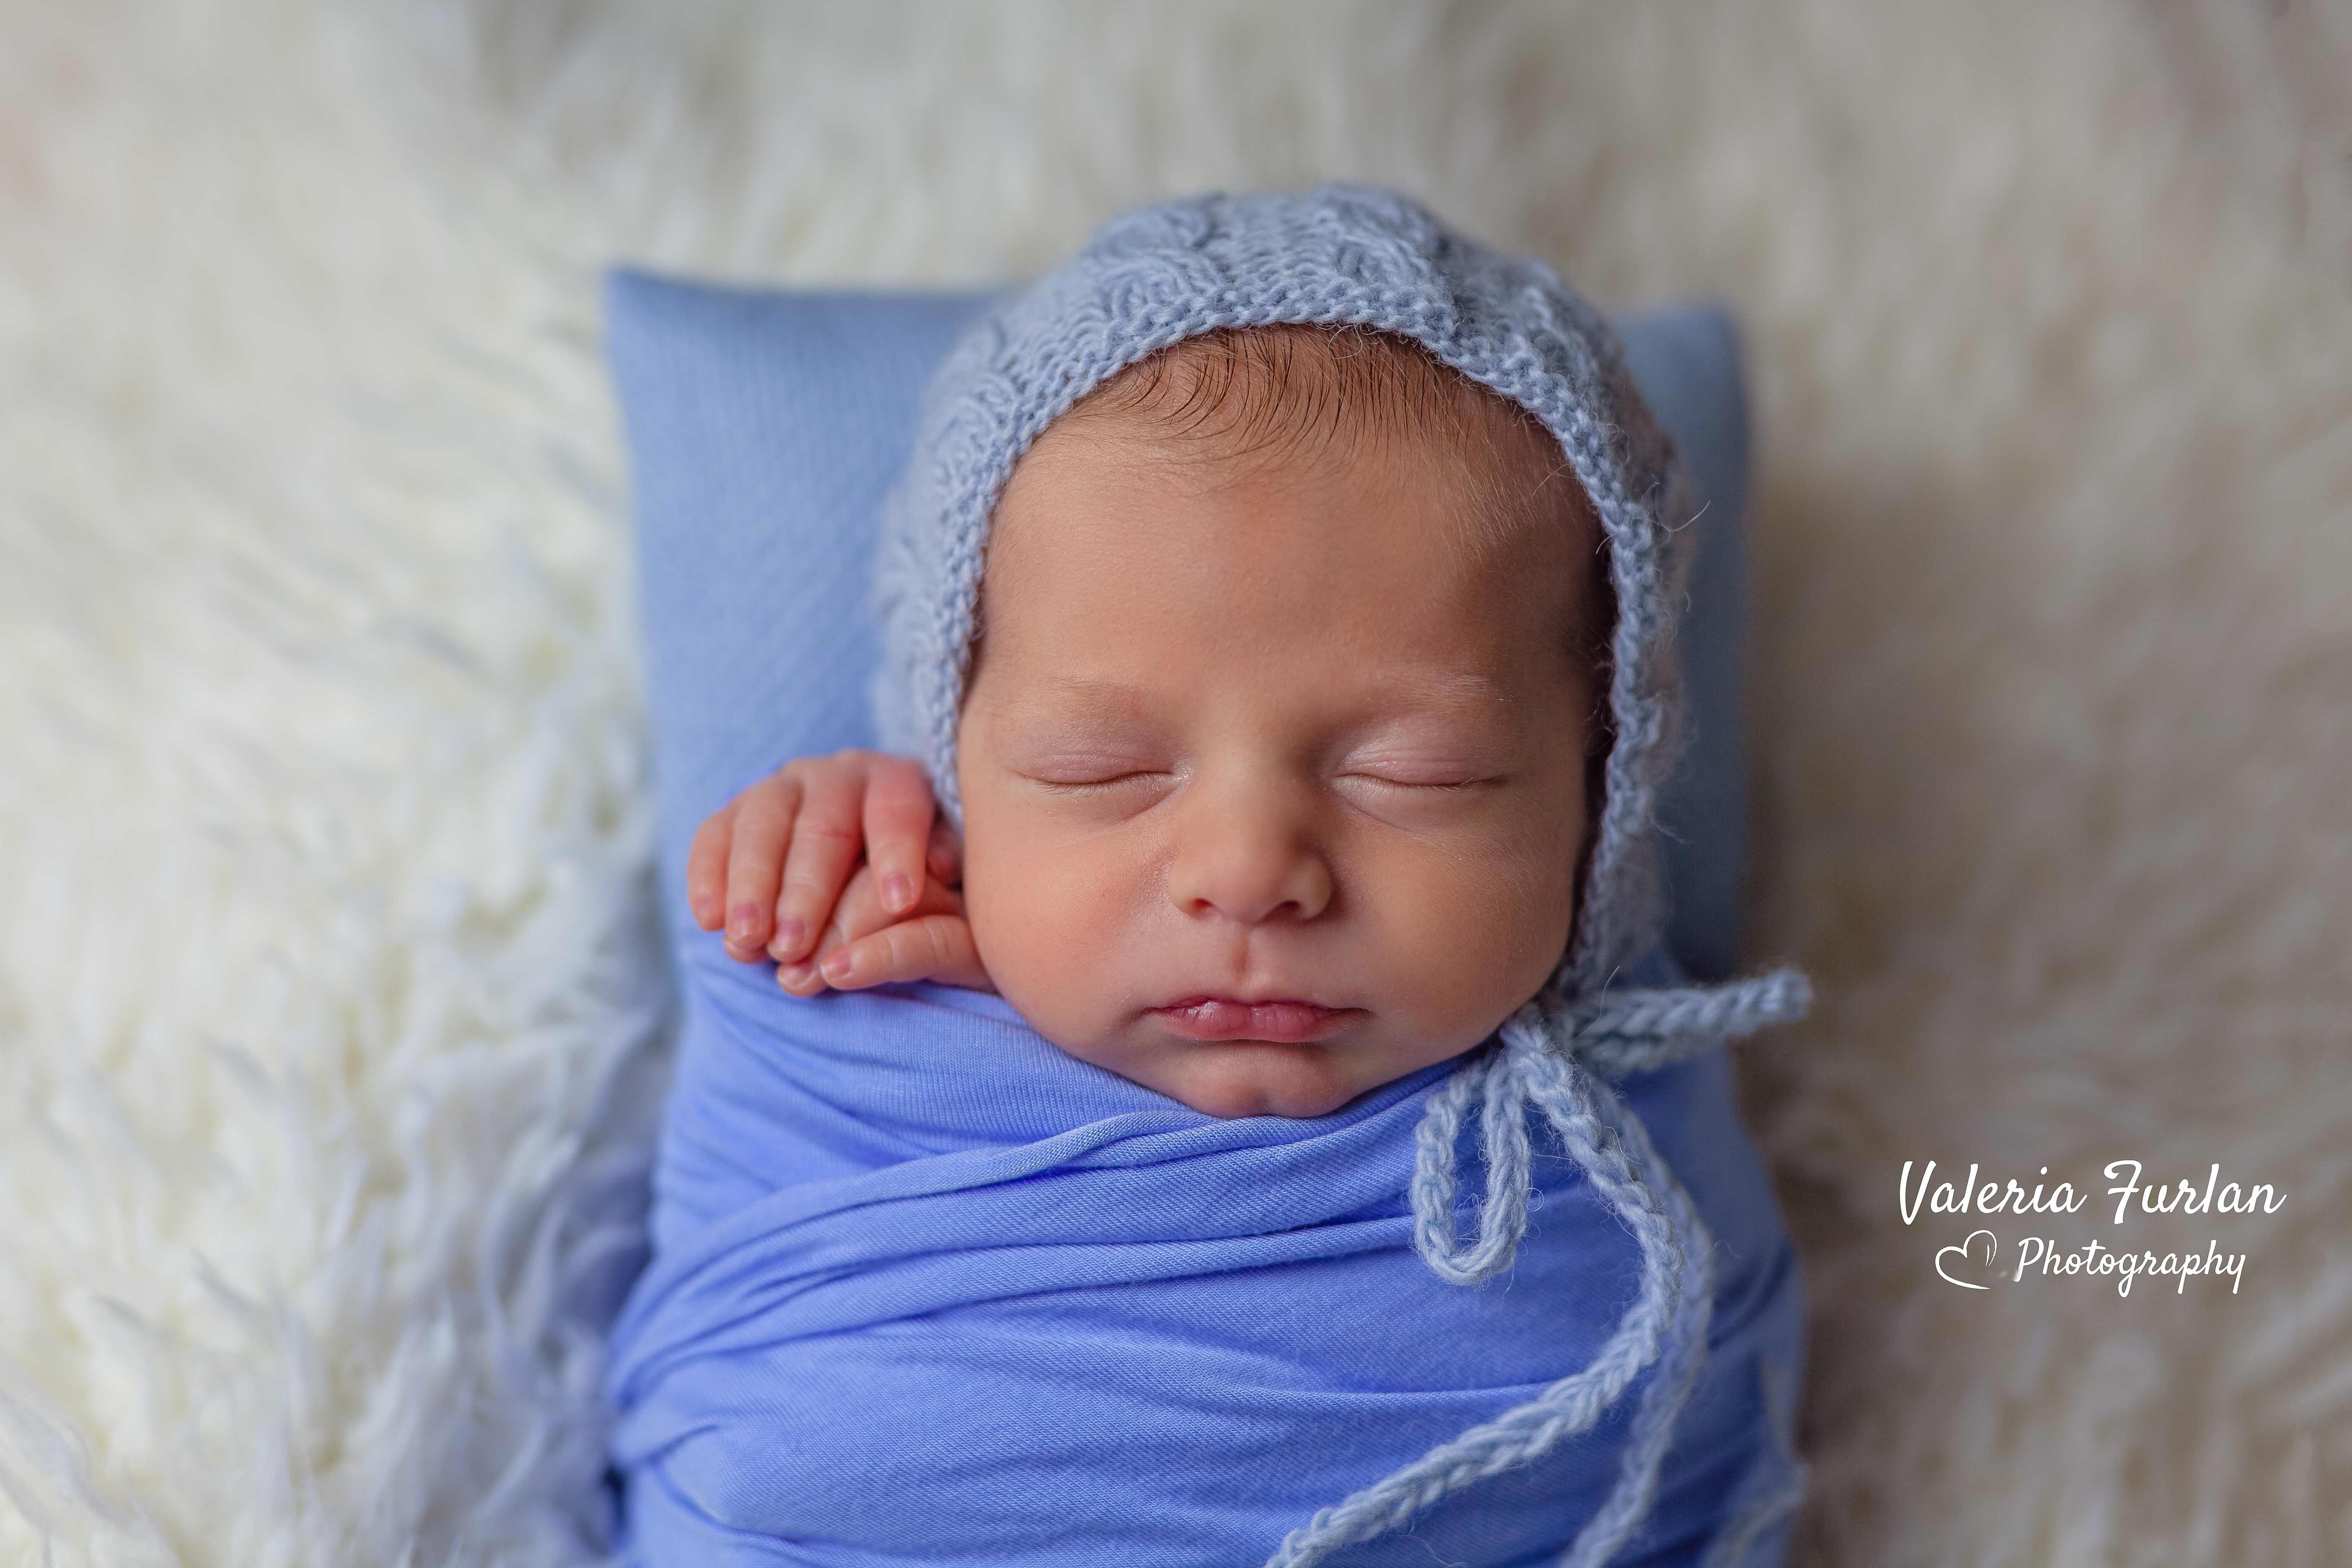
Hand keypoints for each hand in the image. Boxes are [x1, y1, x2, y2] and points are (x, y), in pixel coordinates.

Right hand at [683, 748, 991, 993]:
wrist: (862, 885)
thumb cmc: (924, 901)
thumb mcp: (952, 900)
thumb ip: (948, 893)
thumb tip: (934, 876)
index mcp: (900, 783)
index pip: (899, 809)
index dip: (898, 852)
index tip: (899, 902)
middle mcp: (840, 776)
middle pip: (823, 824)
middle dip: (807, 889)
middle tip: (796, 947)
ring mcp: (783, 789)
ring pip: (763, 824)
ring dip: (752, 886)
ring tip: (748, 942)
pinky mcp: (736, 814)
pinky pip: (715, 835)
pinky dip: (709, 877)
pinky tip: (709, 921)